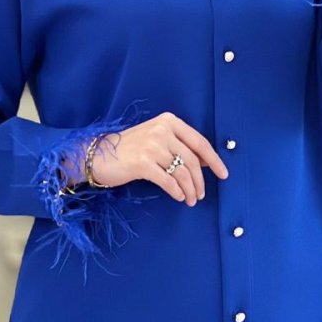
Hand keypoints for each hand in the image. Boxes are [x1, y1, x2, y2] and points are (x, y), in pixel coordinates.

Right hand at [89, 112, 228, 206]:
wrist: (98, 155)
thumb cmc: (130, 148)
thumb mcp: (156, 138)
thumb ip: (179, 145)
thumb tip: (206, 162)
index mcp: (169, 121)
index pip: (199, 142)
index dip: (214, 160)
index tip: (223, 174)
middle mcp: (162, 130)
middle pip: (192, 160)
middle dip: (200, 181)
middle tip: (201, 195)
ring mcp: (152, 146)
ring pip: (182, 172)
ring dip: (190, 189)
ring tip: (191, 199)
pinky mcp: (142, 163)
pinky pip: (168, 181)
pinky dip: (177, 191)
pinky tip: (179, 197)